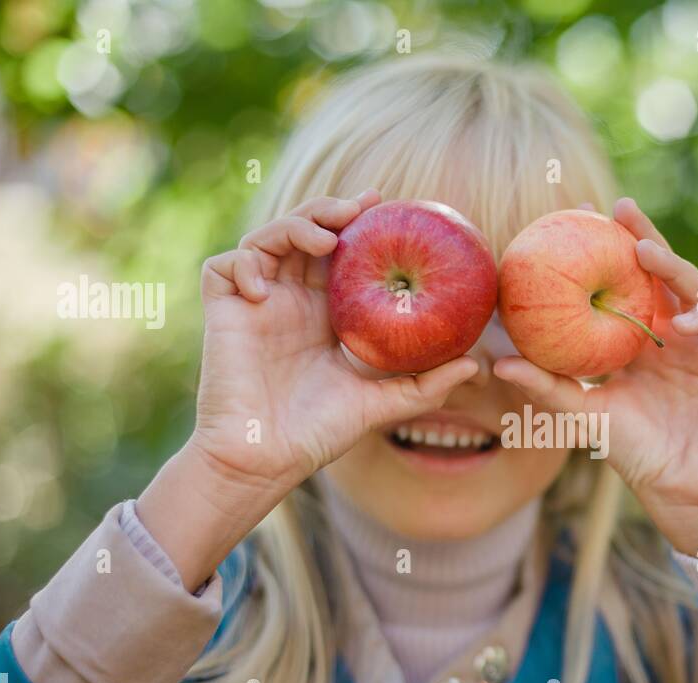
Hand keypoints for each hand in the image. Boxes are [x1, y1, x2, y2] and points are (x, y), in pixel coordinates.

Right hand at [191, 189, 477, 495]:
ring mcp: (254, 304)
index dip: (358, 224)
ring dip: (293, 226)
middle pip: (304, 233)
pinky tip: (267, 289)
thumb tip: (475, 365)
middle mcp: (289, 301)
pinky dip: (243, 264)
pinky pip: (223, 268)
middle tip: (360, 210)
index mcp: (324, 314)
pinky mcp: (223, 314)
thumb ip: (425, 386)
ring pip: (265, 239)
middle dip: (328, 210)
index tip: (388, 208)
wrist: (264, 460)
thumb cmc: (318, 435)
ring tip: (325, 241)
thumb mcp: (381, 405)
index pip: (340, 254)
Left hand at [494, 197, 697, 571]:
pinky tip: (682, 323)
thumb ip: (548, 387)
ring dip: (673, 268)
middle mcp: (678, 330)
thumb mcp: (586, 415)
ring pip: (697, 288)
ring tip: (645, 254)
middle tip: (620, 210)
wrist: (682, 489)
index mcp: (644, 336)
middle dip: (644, 236)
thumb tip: (496, 360)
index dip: (608, 249)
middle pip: (663, 272)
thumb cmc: (634, 452)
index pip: (626, 282)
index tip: (578, 217)